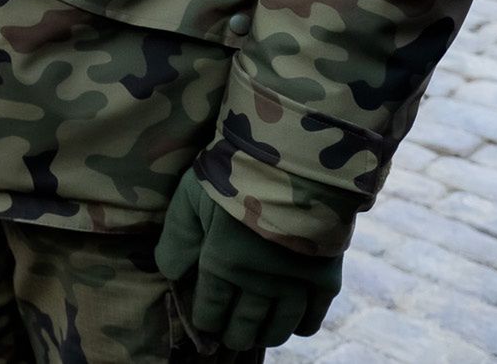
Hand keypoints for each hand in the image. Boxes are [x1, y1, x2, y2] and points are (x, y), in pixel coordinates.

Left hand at [154, 171, 342, 352]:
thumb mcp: (191, 198)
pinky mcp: (325, 277)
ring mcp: (294, 284)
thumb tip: (171, 273)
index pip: (211, 310)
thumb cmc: (235, 172)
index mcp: (222, 265)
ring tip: (258, 335)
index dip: (207, 321)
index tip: (206, 323)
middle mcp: (258, 283)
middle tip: (232, 336)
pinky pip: (313, 317)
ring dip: (266, 334)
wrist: (293, 159)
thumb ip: (178, 239)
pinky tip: (294, 325)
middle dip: (235, 334)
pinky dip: (302, 325)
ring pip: (278, 326)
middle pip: (244, 325)